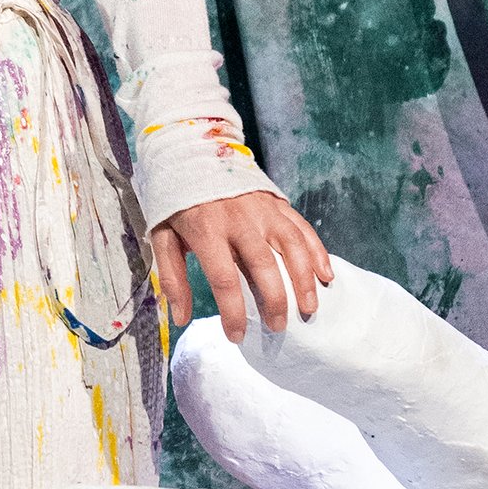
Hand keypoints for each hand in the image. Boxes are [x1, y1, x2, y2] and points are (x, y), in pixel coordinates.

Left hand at [152, 188, 330, 343]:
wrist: (192, 152)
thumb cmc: (176, 201)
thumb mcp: (162, 236)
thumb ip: (172, 278)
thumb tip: (180, 318)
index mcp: (207, 230)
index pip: (223, 279)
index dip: (233, 312)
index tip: (236, 336)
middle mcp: (239, 220)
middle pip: (263, 265)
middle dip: (274, 300)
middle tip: (277, 327)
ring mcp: (262, 210)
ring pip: (291, 247)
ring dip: (303, 280)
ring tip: (309, 308)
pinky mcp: (277, 203)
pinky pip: (302, 229)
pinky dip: (317, 252)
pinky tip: (325, 276)